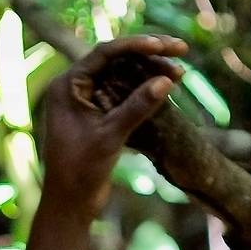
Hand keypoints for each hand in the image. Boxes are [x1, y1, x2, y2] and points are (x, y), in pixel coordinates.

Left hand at [40, 34, 187, 212]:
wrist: (70, 204)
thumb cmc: (80, 172)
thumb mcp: (110, 137)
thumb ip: (137, 107)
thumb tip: (166, 80)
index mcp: (67, 86)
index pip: (105, 53)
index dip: (137, 45)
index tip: (164, 46)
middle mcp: (75, 87)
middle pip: (116, 59)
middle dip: (150, 54)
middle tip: (182, 51)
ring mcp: (87, 99)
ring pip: (123, 74)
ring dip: (151, 71)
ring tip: (181, 72)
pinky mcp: (98, 113)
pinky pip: (124, 91)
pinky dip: (145, 88)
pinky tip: (169, 86)